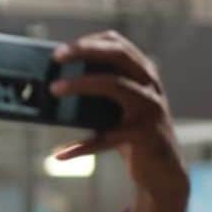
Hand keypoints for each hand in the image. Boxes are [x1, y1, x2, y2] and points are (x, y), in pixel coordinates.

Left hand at [49, 31, 188, 211]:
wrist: (161, 170)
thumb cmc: (129, 135)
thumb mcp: (113, 111)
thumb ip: (93, 97)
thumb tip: (49, 89)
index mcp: (141, 75)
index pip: (119, 44)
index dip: (90, 41)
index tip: (62, 50)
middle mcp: (149, 86)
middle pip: (119, 56)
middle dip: (86, 50)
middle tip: (56, 57)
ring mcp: (149, 108)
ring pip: (115, 85)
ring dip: (82, 84)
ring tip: (53, 89)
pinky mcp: (144, 134)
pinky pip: (107, 138)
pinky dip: (81, 146)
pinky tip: (59, 154)